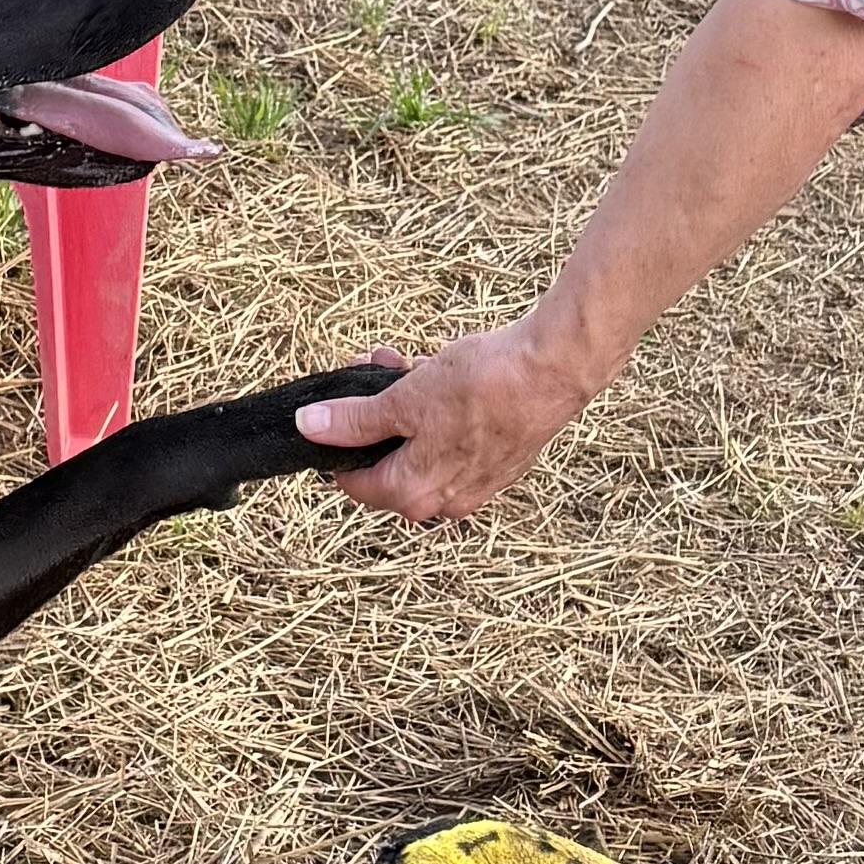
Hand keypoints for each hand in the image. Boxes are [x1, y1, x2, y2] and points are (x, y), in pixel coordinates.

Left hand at [296, 324, 582, 524]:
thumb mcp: (404, 400)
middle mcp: (444, 501)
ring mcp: (475, 484)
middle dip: (374, 413)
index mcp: (413, 494)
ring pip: (421, 446)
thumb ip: (354, 420)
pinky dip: (438, 412)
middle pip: (388, 461)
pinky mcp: (500, 461)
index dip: (337, 439)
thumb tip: (308, 427)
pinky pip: (453, 442)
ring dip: (405, 406)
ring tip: (407, 362)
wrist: (555, 370)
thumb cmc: (483, 386)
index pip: (353, 482)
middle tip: (374, 366)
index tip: (339, 402)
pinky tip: (440, 373)